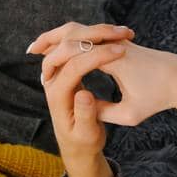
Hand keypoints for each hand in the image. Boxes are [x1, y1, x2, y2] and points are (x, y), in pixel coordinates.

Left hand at [30, 21, 134, 176]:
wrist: (77, 145)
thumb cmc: (85, 142)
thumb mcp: (87, 134)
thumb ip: (86, 115)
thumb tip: (84, 93)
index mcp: (57, 96)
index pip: (73, 67)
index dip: (96, 56)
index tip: (121, 51)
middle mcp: (53, 80)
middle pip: (66, 47)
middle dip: (95, 37)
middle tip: (123, 35)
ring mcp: (59, 73)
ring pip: (68, 41)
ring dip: (93, 32)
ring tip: (121, 31)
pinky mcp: (67, 70)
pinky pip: (76, 46)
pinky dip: (94, 38)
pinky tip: (115, 35)